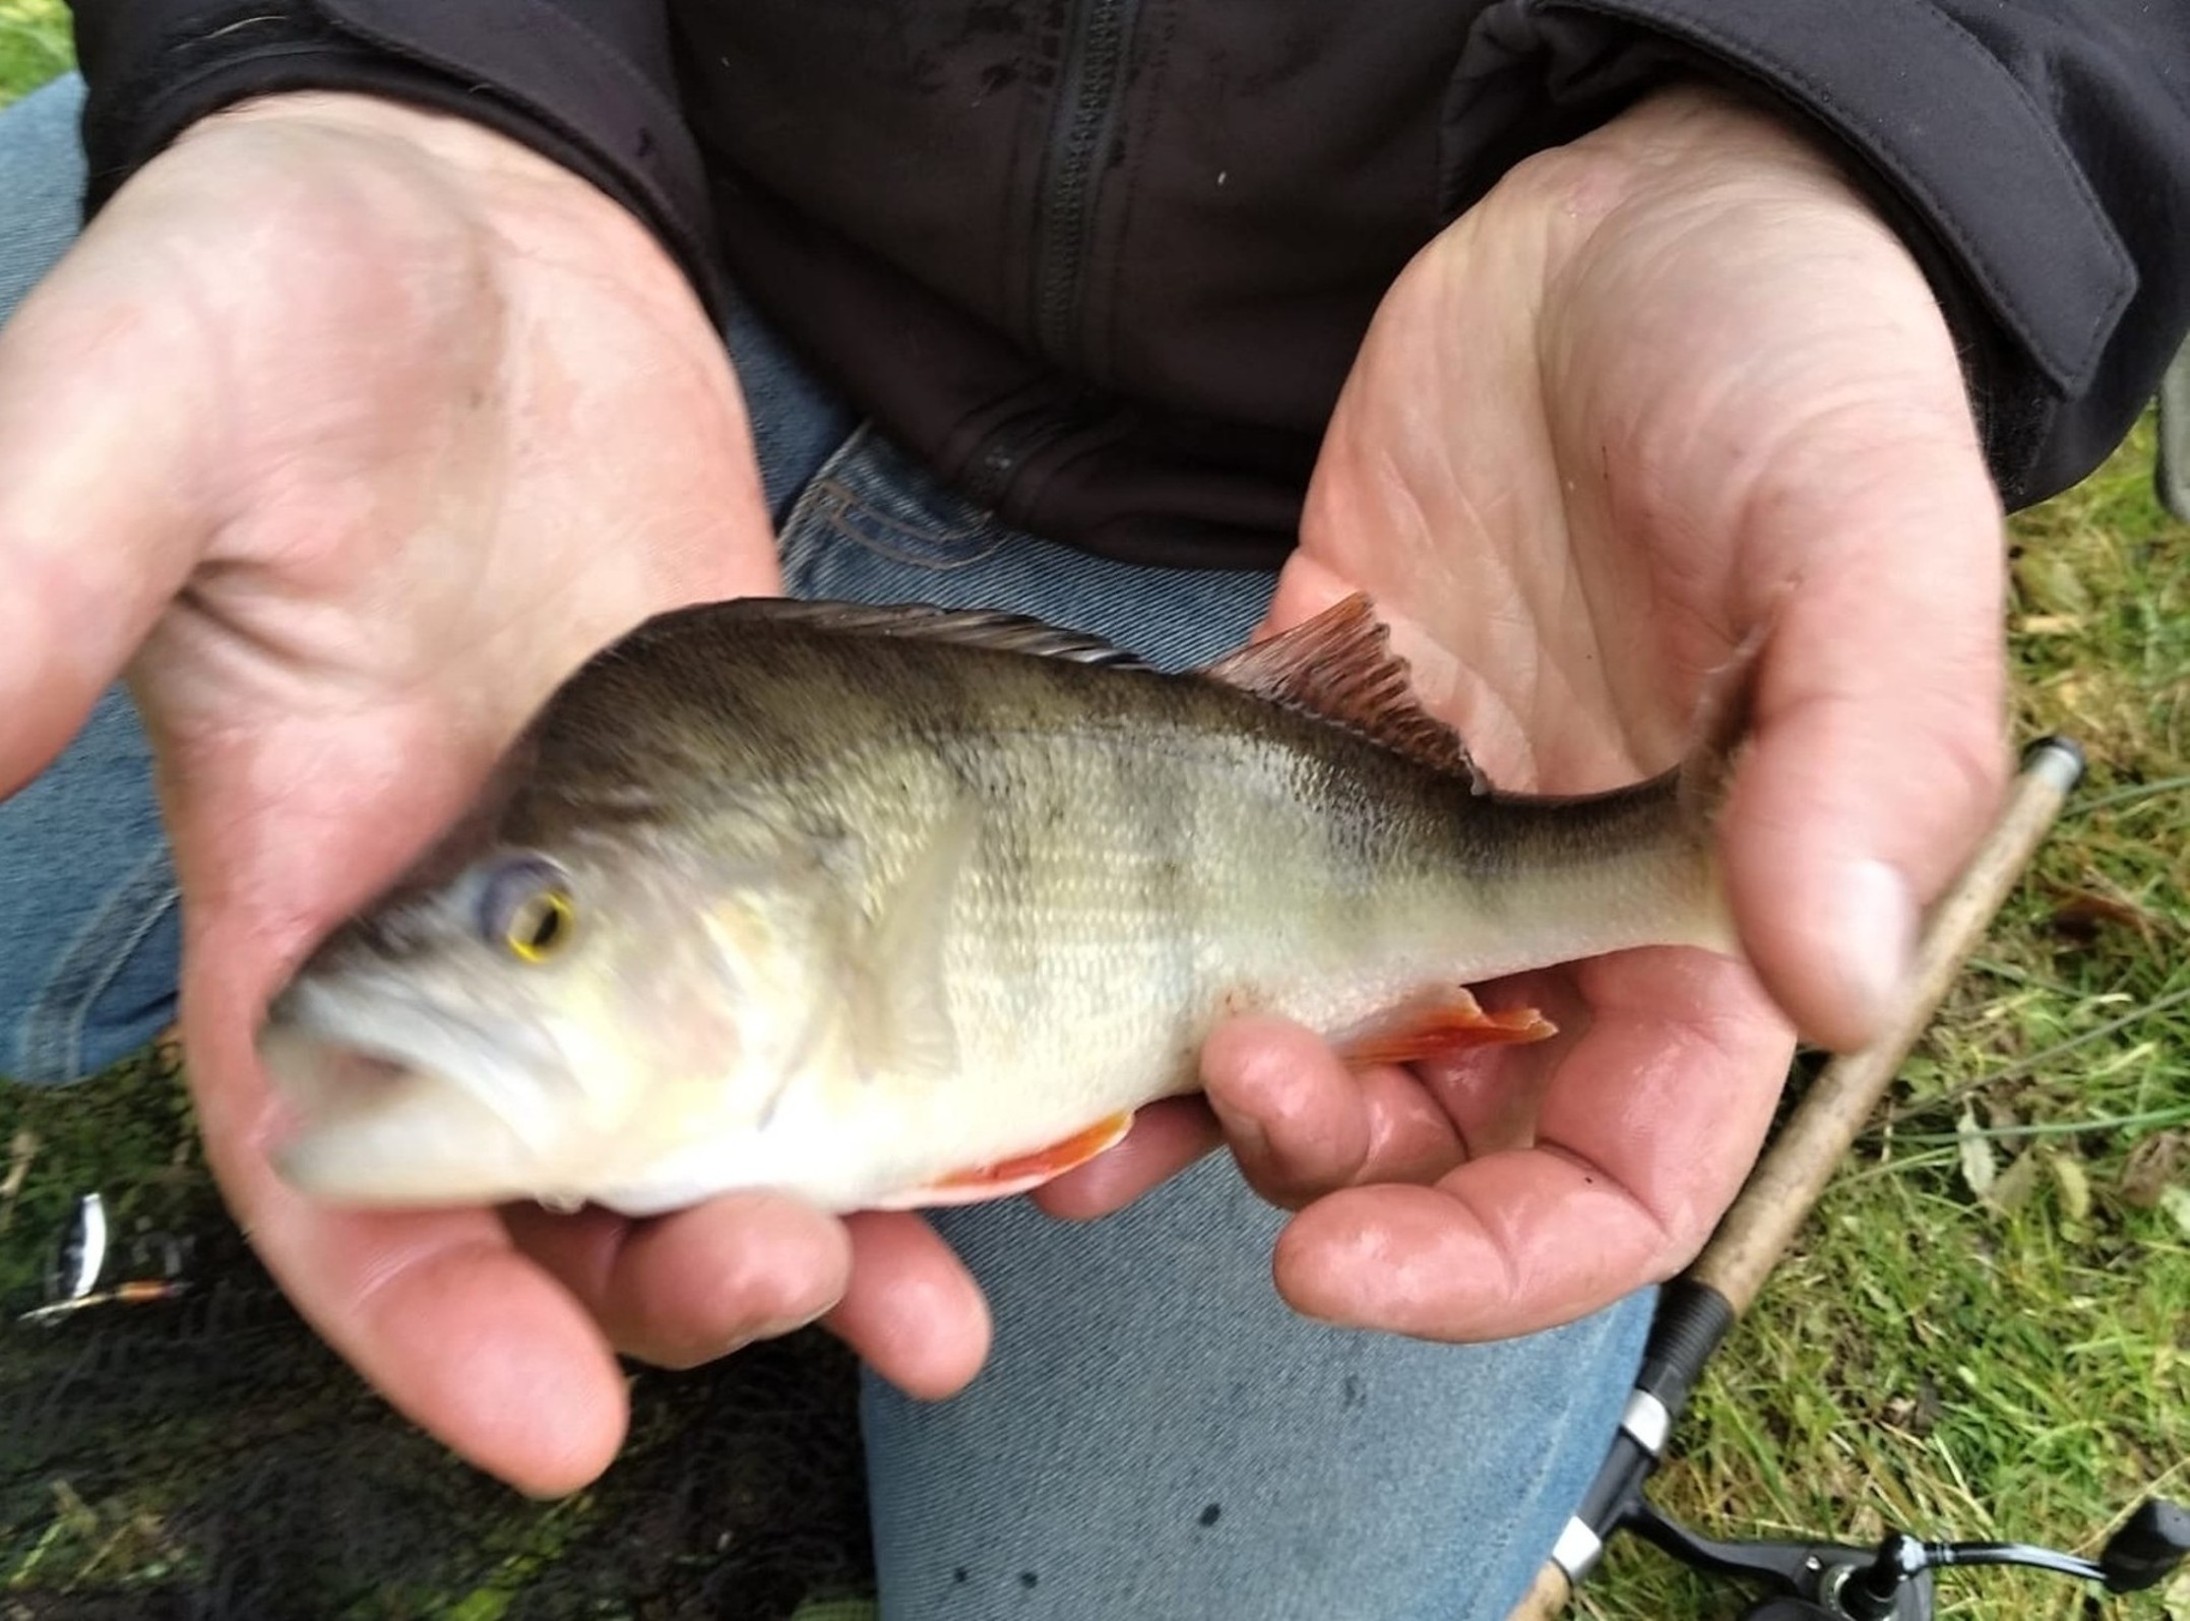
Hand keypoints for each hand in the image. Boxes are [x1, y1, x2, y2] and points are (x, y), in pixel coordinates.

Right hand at [0, 94, 985, 1493]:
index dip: (431, 1315)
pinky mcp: (777, 815)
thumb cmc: (284, 297)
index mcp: (311, 895)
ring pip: (733, 1119)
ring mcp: (647, 879)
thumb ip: (35, 567)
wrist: (481, 229)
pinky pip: (860, 984)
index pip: (344, 1172)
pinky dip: (931, 1081)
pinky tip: (1025, 1125)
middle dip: (668, 1279)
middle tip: (790, 1284)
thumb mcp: (148, 410)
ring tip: (932, 1305)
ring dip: (829, 1231)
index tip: (552, 1426)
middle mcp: (482, 929)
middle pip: (565, 1187)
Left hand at [1042, 83, 2006, 1339]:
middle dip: (1320, 1159)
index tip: (1338, 1261)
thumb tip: (1835, 983)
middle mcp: (1547, 909)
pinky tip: (1053, 979)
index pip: (1613, 1179)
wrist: (1625, 220)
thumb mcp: (1862, 544)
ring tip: (1078, 1104)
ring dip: (1193, 1099)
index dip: (1485, 1261)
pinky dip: (1125, 953)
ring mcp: (1406, 828)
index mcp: (1707, 921)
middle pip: (1432, 1133)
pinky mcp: (1290, 736)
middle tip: (1228, 1068)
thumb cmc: (1786, 366)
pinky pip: (1196, 887)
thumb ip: (1862, 761)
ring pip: (1302, 1034)